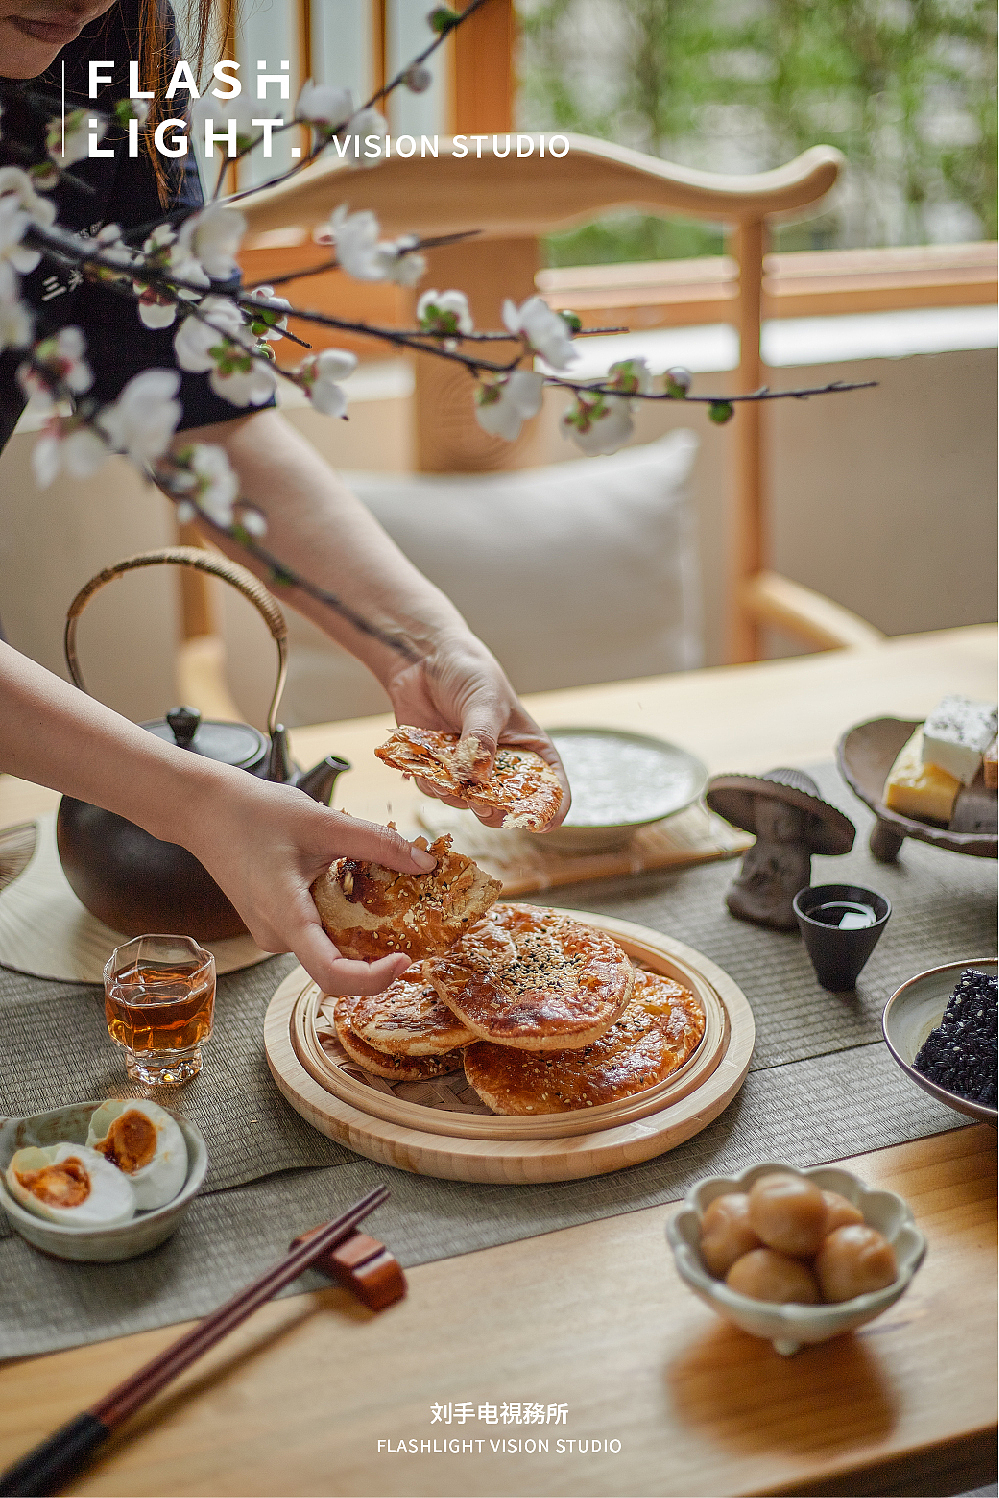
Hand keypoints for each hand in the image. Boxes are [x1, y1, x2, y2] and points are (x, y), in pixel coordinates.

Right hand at [186, 770, 436, 994]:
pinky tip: (359, 891)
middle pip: (336, 966)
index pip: (331, 975)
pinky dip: (344, 920)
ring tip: (392, 899)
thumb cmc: (255, 812)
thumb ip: (379, 844)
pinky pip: (317, 934)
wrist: (206, 809)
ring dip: (363, 934)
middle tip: (416, 929)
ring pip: (328, 949)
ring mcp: (273, 933)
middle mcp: (276, 936)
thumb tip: (427, 864)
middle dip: (378, 955)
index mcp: (285, 917)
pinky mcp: (275, 923)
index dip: (373, 979)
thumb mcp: (325, 822)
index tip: (406, 959)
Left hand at [384, 630, 569, 827]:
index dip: (551, 810)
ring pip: (467, 803)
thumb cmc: (470, 674)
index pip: (553, 787)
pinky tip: (426, 764)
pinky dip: (431, 784)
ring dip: (456, 795)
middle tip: (482, 805)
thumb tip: (475, 778)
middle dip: (495, 811)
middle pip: (508, 806)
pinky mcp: (440, 769)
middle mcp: (503, 765)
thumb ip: (482, 741)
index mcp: (530, 749)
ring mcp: (470, 769)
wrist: (426, 660)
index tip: (541, 824)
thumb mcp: (485, 703)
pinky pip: (436, 791)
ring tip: (446, 773)